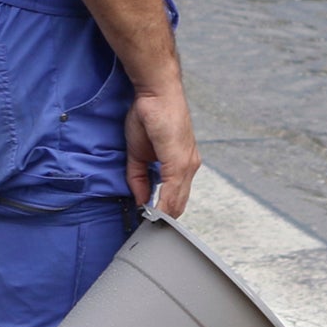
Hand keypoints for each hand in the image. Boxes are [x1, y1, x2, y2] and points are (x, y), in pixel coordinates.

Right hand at [124, 87, 200, 216]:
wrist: (156, 94)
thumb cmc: (148, 117)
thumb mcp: (138, 154)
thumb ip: (140, 179)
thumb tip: (141, 200)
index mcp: (181, 163)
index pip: (175, 197)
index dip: (162, 213)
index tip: (149, 224)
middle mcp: (189, 165)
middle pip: (178, 203)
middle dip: (163, 220)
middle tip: (147, 233)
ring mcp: (187, 163)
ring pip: (177, 201)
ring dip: (163, 217)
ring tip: (149, 228)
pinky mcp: (180, 160)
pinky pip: (172, 190)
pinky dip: (163, 205)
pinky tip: (153, 214)